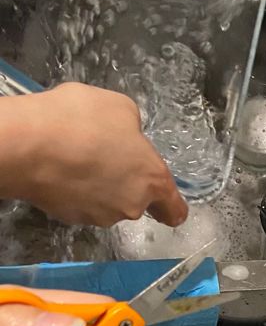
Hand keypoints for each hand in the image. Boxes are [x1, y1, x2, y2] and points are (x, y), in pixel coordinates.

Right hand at [0, 83, 187, 228]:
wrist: (30, 146)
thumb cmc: (82, 120)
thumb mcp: (120, 108)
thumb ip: (133, 128)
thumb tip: (128, 136)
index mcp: (152, 178)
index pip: (174, 209)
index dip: (172, 208)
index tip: (167, 208)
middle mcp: (131, 205)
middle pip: (136, 202)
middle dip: (124, 183)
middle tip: (105, 156)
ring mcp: (100, 215)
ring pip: (107, 204)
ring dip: (99, 187)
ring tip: (78, 157)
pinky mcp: (71, 218)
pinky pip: (80, 204)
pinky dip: (75, 191)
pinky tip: (61, 168)